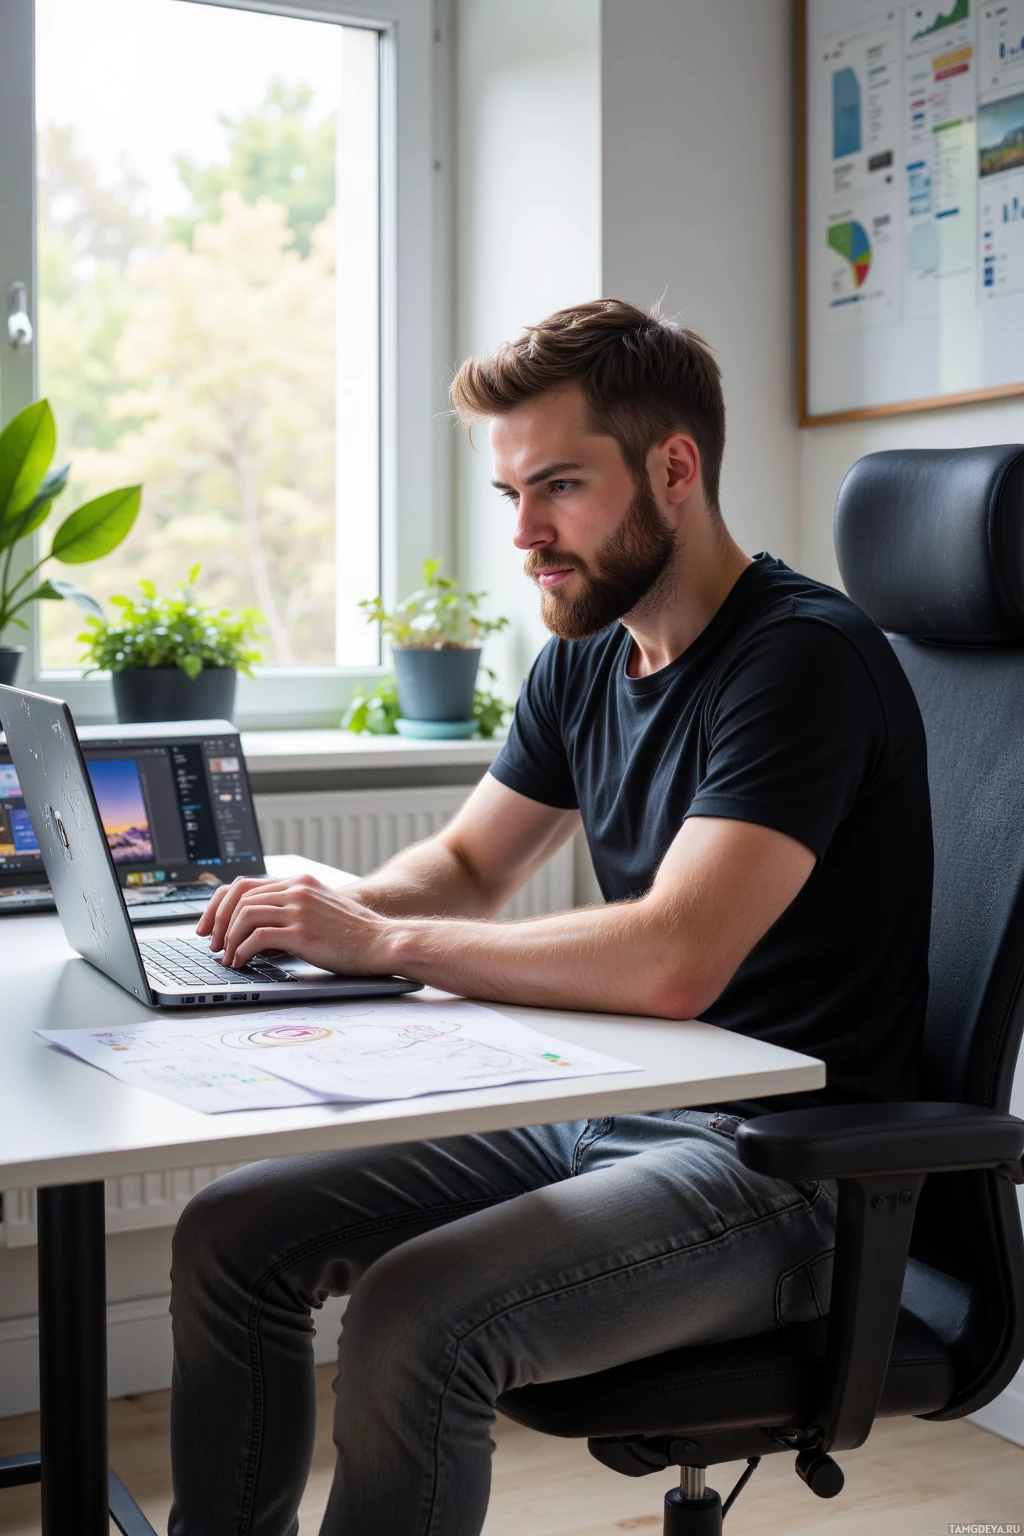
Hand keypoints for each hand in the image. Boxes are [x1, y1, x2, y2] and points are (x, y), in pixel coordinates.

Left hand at [195, 873, 398, 973]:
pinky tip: (242, 962)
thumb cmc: (354, 933)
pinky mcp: (302, 932)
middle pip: (238, 898)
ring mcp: (299, 909)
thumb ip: (293, 907)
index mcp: (299, 882)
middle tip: (213, 945)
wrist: (382, 942)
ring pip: (244, 916)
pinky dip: (242, 951)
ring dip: (229, 939)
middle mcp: (296, 890)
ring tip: (228, 957)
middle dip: (219, 923)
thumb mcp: (321, 908)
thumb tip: (257, 926)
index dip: (220, 905)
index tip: (210, 926)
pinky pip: (257, 937)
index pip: (244, 885)